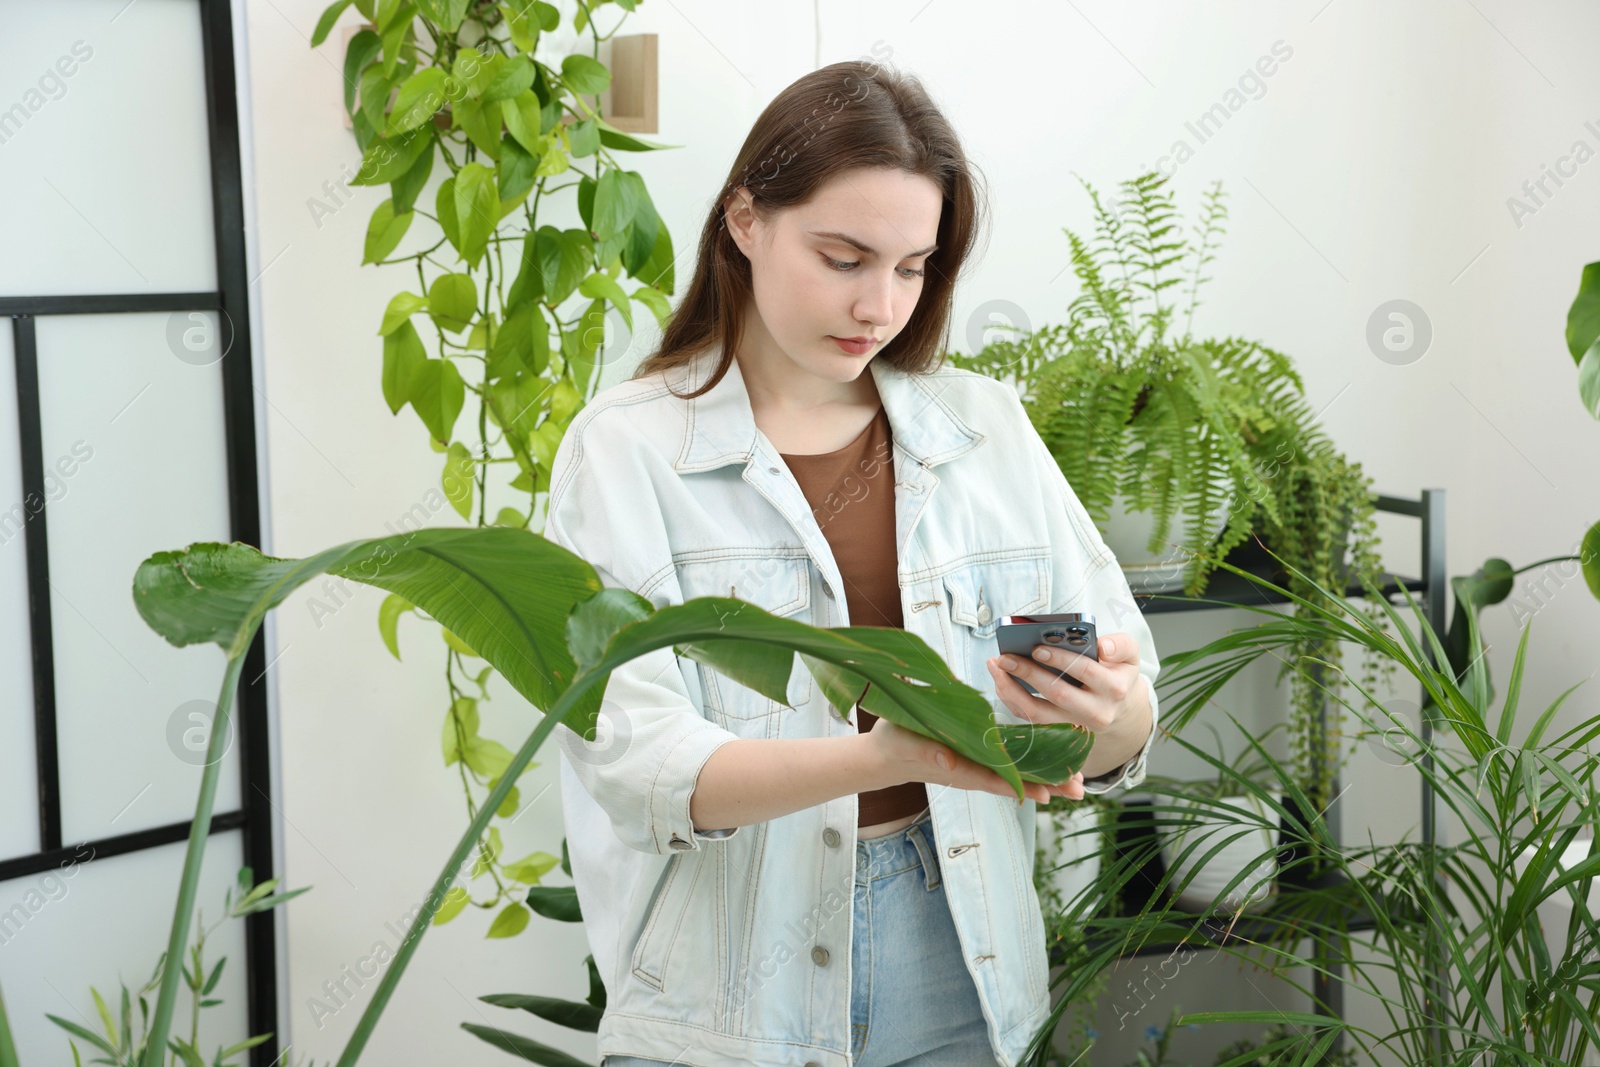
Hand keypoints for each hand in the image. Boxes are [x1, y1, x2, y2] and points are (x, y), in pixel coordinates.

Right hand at [864, 716, 1084, 803]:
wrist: (885, 755)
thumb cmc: (894, 744)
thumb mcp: (907, 743)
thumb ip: (927, 751)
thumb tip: (949, 759)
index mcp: (959, 768)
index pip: (997, 780)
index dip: (1024, 785)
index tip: (1048, 793)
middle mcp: (973, 772)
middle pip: (1015, 783)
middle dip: (1047, 785)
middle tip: (1078, 790)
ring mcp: (976, 768)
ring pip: (1016, 777)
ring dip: (1046, 780)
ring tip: (1076, 784)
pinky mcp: (976, 760)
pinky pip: (1008, 768)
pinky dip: (1031, 769)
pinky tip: (1052, 769)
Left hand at [985, 632, 1150, 788]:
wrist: (1121, 708)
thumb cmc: (1118, 673)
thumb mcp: (1130, 656)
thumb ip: (1121, 645)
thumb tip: (1103, 646)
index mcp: (1115, 688)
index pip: (1086, 671)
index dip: (1061, 660)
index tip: (1037, 648)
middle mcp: (1096, 711)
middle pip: (1057, 694)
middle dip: (1028, 673)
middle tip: (1005, 656)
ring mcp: (1075, 725)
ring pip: (1038, 713)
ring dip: (1011, 689)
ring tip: (995, 665)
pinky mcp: (1058, 731)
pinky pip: (1030, 718)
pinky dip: (1011, 699)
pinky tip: (1000, 679)